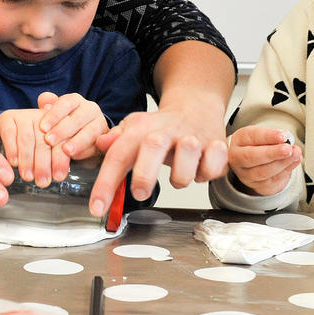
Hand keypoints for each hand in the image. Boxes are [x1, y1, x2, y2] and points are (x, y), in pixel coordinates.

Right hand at [0, 108, 66, 186]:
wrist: (9, 126)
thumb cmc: (34, 142)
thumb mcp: (48, 147)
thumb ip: (56, 157)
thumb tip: (59, 176)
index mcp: (58, 124)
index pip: (61, 142)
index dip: (60, 160)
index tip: (58, 177)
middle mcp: (43, 118)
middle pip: (44, 141)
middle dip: (43, 164)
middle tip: (42, 182)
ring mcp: (24, 116)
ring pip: (27, 138)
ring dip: (28, 160)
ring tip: (28, 177)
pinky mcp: (8, 118)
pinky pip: (10, 133)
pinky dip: (12, 149)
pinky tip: (14, 162)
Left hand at [38, 91, 108, 161]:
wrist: (83, 137)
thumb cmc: (63, 123)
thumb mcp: (53, 114)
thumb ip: (47, 106)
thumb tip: (44, 104)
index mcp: (76, 100)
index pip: (66, 103)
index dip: (54, 115)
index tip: (42, 127)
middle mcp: (90, 109)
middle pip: (78, 118)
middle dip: (62, 130)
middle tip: (49, 140)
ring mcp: (101, 124)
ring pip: (90, 131)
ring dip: (77, 142)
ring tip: (65, 150)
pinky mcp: (106, 139)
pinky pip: (98, 144)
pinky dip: (87, 151)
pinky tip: (76, 156)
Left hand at [87, 98, 227, 217]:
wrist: (196, 106)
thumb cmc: (162, 127)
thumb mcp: (134, 129)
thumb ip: (116, 140)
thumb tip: (100, 144)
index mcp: (141, 130)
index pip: (118, 154)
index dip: (105, 182)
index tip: (97, 208)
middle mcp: (166, 131)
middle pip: (153, 146)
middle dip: (144, 173)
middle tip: (139, 193)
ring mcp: (192, 137)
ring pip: (187, 157)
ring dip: (182, 176)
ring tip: (180, 175)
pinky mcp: (215, 144)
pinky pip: (213, 166)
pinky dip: (208, 173)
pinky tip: (202, 168)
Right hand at [227, 126, 301, 195]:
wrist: (254, 163)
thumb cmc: (258, 145)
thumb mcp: (263, 136)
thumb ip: (273, 137)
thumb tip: (287, 139)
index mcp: (239, 140)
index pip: (252, 137)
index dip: (268, 136)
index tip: (283, 136)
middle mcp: (238, 158)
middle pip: (251, 157)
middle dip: (272, 153)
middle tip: (288, 149)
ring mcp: (245, 174)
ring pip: (262, 172)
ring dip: (282, 163)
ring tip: (295, 154)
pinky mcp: (257, 185)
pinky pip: (272, 181)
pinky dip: (286, 171)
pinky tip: (294, 162)